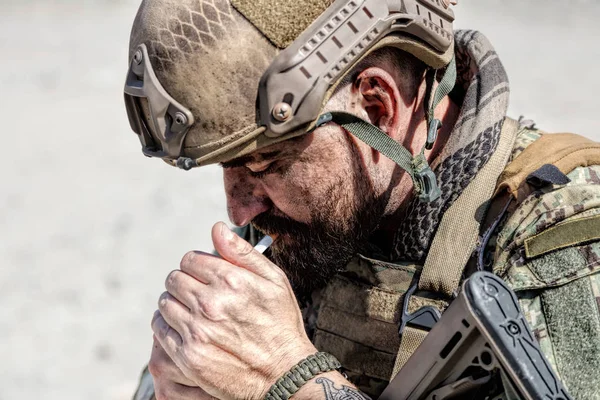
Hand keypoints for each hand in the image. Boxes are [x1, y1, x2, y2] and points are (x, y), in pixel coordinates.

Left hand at [152, 222, 316, 399]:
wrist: (285, 374)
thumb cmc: (282, 324)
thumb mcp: (274, 280)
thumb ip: (242, 252)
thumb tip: (217, 228)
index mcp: (231, 280)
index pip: (190, 259)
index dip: (197, 265)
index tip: (204, 274)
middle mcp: (210, 303)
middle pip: (174, 279)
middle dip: (184, 282)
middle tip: (197, 293)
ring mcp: (197, 331)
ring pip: (165, 303)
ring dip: (175, 303)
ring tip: (192, 311)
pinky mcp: (189, 356)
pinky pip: (161, 329)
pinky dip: (167, 325)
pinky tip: (184, 328)